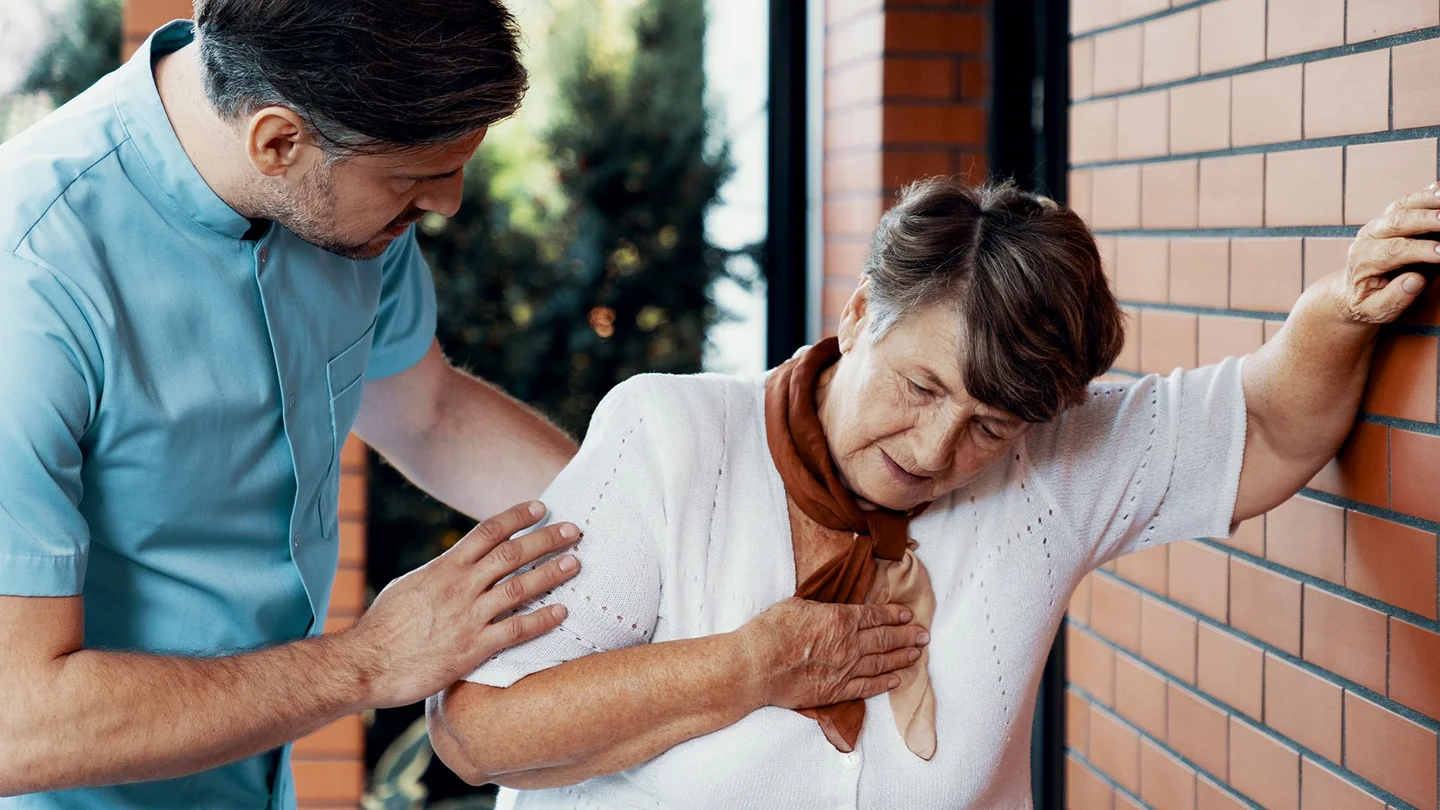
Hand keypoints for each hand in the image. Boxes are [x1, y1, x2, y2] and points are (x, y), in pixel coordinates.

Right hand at [344, 501, 580, 708]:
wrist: (366, 664)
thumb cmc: (384, 628)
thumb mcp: (410, 587)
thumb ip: (439, 575)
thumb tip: (458, 565)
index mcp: (444, 568)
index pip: (487, 532)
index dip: (517, 517)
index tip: (541, 508)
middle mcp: (459, 586)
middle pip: (511, 554)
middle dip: (546, 539)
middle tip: (574, 530)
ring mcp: (467, 617)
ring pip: (519, 588)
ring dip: (551, 573)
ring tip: (575, 563)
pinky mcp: (471, 649)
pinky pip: (515, 630)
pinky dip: (541, 619)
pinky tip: (562, 611)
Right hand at [733, 598, 927, 709]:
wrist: (756, 666)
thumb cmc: (771, 631)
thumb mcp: (798, 604)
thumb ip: (822, 607)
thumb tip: (832, 607)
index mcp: (839, 618)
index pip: (875, 616)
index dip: (894, 615)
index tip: (908, 616)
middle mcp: (848, 644)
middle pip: (885, 639)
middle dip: (907, 636)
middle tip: (924, 635)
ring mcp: (845, 669)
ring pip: (881, 662)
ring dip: (902, 657)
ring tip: (917, 654)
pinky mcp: (836, 690)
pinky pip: (867, 687)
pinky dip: (883, 683)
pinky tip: (895, 679)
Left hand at [1342, 185, 1439, 323]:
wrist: (1351, 290)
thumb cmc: (1366, 301)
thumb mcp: (1374, 311)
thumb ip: (1393, 299)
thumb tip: (1415, 281)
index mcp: (1362, 259)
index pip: (1393, 250)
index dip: (1420, 250)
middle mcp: (1367, 237)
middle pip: (1397, 222)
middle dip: (1426, 220)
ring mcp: (1378, 224)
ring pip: (1402, 206)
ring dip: (1427, 200)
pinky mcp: (1390, 217)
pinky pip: (1407, 201)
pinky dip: (1425, 194)